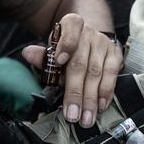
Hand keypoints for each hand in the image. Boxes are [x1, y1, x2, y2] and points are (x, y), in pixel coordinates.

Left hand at [22, 13, 121, 127]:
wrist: (88, 40)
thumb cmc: (67, 50)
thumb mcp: (53, 51)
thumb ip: (43, 56)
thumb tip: (27, 53)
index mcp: (72, 25)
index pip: (70, 29)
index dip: (65, 45)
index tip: (59, 62)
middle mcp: (89, 33)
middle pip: (81, 63)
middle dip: (76, 92)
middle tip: (72, 114)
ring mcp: (104, 44)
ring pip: (96, 74)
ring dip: (90, 99)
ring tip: (85, 118)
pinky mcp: (115, 55)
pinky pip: (112, 76)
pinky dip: (106, 93)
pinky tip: (100, 106)